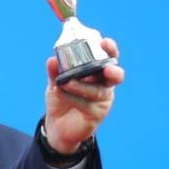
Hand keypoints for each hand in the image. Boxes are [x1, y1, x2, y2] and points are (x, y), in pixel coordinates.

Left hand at [42, 37, 124, 154]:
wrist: (57, 126)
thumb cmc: (62, 99)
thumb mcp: (55, 82)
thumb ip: (55, 72)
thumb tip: (52, 59)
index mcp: (98, 73)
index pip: (108, 58)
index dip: (110, 50)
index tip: (104, 42)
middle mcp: (104, 86)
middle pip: (116, 76)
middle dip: (113, 70)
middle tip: (105, 68)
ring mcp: (102, 102)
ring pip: (99, 91)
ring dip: (83, 85)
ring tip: (67, 82)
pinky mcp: (96, 115)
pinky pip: (86, 104)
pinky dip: (72, 97)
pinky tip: (59, 92)